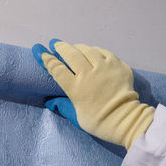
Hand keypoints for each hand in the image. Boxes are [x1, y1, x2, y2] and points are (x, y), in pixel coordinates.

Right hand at [32, 39, 154, 148]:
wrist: (124, 120)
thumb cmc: (97, 121)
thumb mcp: (75, 117)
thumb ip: (62, 106)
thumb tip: (50, 101)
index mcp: (75, 89)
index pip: (57, 69)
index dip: (47, 59)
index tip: (41, 52)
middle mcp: (88, 75)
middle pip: (71, 54)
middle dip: (61, 47)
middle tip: (55, 43)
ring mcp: (105, 68)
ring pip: (88, 50)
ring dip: (78, 47)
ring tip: (73, 47)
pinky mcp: (118, 66)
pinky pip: (104, 52)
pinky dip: (95, 50)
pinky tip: (92, 52)